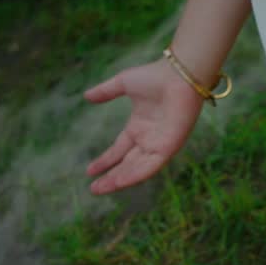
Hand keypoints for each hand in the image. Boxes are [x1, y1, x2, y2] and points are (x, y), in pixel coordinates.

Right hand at [84, 60, 204, 194]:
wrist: (179, 75)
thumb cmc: (155, 76)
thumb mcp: (123, 83)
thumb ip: (105, 92)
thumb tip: (86, 96)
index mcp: (138, 127)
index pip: (119, 150)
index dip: (105, 161)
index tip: (90, 171)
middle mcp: (148, 139)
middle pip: (126, 164)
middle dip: (110, 177)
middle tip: (94, 189)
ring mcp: (158, 145)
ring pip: (136, 169)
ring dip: (119, 180)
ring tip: (101, 189)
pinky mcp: (168, 148)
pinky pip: (150, 166)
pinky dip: (135, 175)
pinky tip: (120, 182)